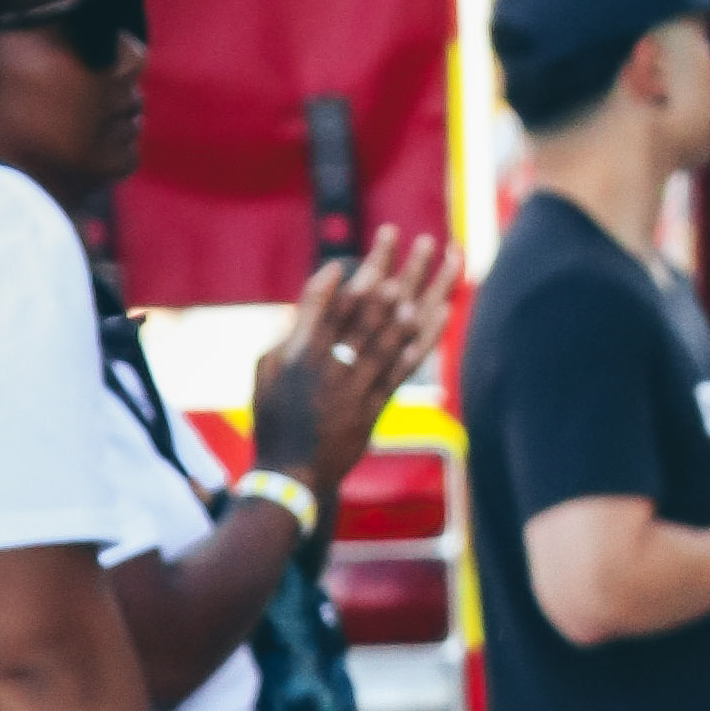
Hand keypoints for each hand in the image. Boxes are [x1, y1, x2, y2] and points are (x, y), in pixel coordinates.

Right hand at [252, 230, 459, 522]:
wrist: (293, 475)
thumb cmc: (273, 419)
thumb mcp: (267, 369)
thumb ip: (293, 329)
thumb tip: (320, 293)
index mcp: (301, 352)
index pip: (327, 301)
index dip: (349, 270)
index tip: (371, 245)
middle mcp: (332, 364)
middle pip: (365, 307)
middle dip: (387, 266)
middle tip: (404, 235)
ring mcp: (358, 384)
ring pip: (392, 330)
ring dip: (417, 291)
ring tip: (435, 260)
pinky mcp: (378, 403)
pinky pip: (406, 363)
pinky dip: (425, 335)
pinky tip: (442, 311)